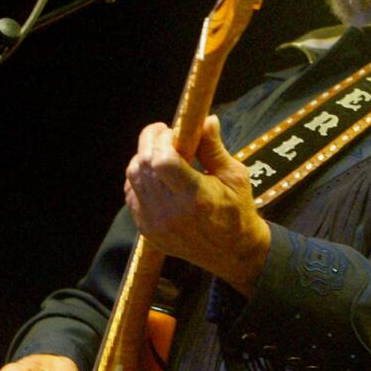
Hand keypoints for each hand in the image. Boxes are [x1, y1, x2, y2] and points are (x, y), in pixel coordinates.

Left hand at [124, 115, 270, 294]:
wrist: (232, 251)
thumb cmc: (238, 209)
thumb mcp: (235, 176)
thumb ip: (214, 148)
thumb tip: (206, 119)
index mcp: (196, 197)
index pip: (162, 161)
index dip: (162, 139)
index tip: (172, 130)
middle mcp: (171, 212)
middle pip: (143, 166)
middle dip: (150, 142)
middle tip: (164, 133)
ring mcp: (155, 223)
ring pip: (133, 178)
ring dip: (143, 158)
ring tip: (161, 152)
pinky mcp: (147, 230)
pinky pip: (132, 195)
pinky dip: (139, 178)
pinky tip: (156, 174)